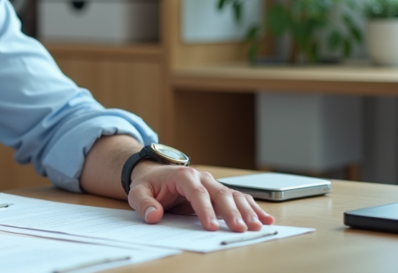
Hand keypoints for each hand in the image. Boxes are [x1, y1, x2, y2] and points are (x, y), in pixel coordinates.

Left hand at [128, 163, 274, 231]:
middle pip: (220, 194)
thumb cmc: (148, 183)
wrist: (154, 173)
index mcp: (183, 175)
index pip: (197, 193)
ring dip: (247, 211)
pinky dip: (253, 208)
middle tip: (240, 229)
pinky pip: (239, 198)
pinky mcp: (218, 192)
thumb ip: (144, 203)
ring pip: (233, 196)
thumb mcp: (138, 191)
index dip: (205, 210)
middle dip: (232, 212)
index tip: (210, 227)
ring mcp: (212, 184)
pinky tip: (265, 219)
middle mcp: (202, 177)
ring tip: (258, 227)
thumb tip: (154, 215)